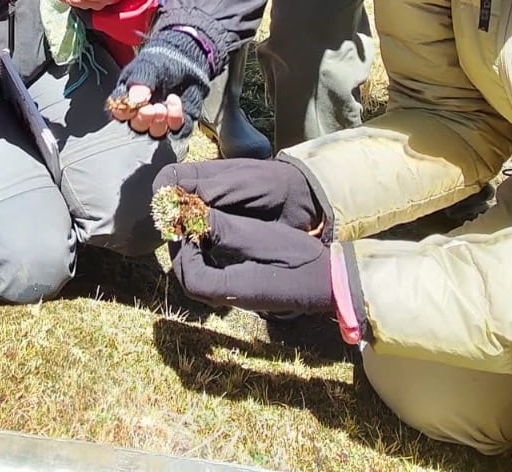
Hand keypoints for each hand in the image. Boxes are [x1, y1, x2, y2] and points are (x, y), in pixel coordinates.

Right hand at [108, 28, 211, 137]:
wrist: (186, 58)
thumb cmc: (161, 61)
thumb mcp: (148, 67)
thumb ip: (140, 83)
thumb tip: (134, 100)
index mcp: (128, 98)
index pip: (120, 112)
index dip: (124, 113)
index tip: (132, 105)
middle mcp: (142, 112)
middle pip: (137, 126)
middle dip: (144, 119)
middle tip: (151, 108)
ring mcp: (161, 119)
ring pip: (156, 132)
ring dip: (160, 122)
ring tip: (164, 106)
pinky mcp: (178, 121)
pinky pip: (177, 129)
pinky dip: (176, 119)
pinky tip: (175, 103)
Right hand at [152, 159, 323, 232]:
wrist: (302, 201)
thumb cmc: (273, 184)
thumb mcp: (243, 182)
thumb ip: (213, 189)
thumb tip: (180, 198)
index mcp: (203, 174)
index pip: (168, 178)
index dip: (163, 193)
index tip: (167, 212)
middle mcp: (201, 193)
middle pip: (171, 204)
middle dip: (170, 219)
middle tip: (179, 235)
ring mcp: (210, 214)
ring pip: (182, 224)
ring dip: (182, 235)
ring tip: (191, 248)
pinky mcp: (220, 233)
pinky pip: (198, 239)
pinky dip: (195, 246)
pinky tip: (202, 255)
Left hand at [169, 208, 334, 316]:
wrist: (329, 281)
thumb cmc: (297, 259)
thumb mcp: (260, 238)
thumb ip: (223, 229)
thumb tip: (190, 215)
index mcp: (230, 289)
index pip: (189, 275)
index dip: (182, 247)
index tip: (186, 220)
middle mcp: (227, 297)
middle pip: (188, 276)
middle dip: (183, 245)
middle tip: (185, 216)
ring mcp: (233, 294)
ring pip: (197, 273)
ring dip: (193, 248)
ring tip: (197, 220)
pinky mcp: (239, 288)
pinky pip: (210, 272)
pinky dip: (204, 253)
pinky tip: (213, 232)